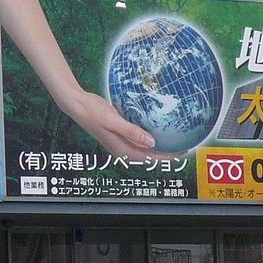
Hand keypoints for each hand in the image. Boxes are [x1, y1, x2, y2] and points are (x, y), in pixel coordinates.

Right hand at [61, 87, 182, 159]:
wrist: (78, 105)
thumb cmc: (93, 112)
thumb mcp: (114, 121)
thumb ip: (133, 132)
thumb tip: (152, 142)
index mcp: (122, 150)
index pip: (150, 158)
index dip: (167, 156)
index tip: (182, 152)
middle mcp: (122, 150)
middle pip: (149, 156)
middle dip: (167, 154)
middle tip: (184, 147)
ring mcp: (121, 143)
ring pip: (145, 149)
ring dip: (159, 147)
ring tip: (175, 142)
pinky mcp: (120, 135)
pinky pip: (139, 141)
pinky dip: (150, 139)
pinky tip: (157, 132)